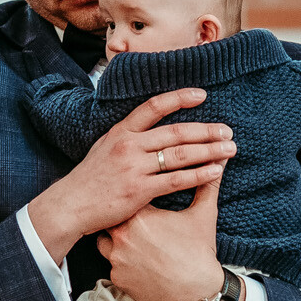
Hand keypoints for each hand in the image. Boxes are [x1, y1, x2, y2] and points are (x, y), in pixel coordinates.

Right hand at [26, 89, 235, 262]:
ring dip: (209, 151)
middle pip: (176, 132)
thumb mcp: (103, 146)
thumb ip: (126, 135)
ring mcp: (134, 168)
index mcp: (121, 131)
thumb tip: (149, 126)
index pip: (154, 106)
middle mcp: (129, 145)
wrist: (70, 205)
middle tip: (227, 131)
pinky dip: (199, 175)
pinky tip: (215, 171)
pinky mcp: (139, 190)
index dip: (180, 98)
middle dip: (206, 131)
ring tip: (229, 149)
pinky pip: (176, 180)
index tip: (202, 95)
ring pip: (180, 155)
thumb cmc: (89, 178)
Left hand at [96, 175, 228, 300]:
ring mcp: (116, 258)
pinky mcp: (116, 277)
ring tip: (135, 244)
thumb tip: (220, 159)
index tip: (138, 200)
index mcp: (140, 215)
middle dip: (120, 218)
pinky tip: (137, 263)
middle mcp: (122, 235)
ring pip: (104, 241)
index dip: (132, 199)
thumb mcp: (204, 214)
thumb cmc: (199, 251)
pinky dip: (121, 263)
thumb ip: (207, 184)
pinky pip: (110, 265)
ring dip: (115, 241)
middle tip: (135, 223)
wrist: (198, 290)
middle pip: (110, 218)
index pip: (126, 197)